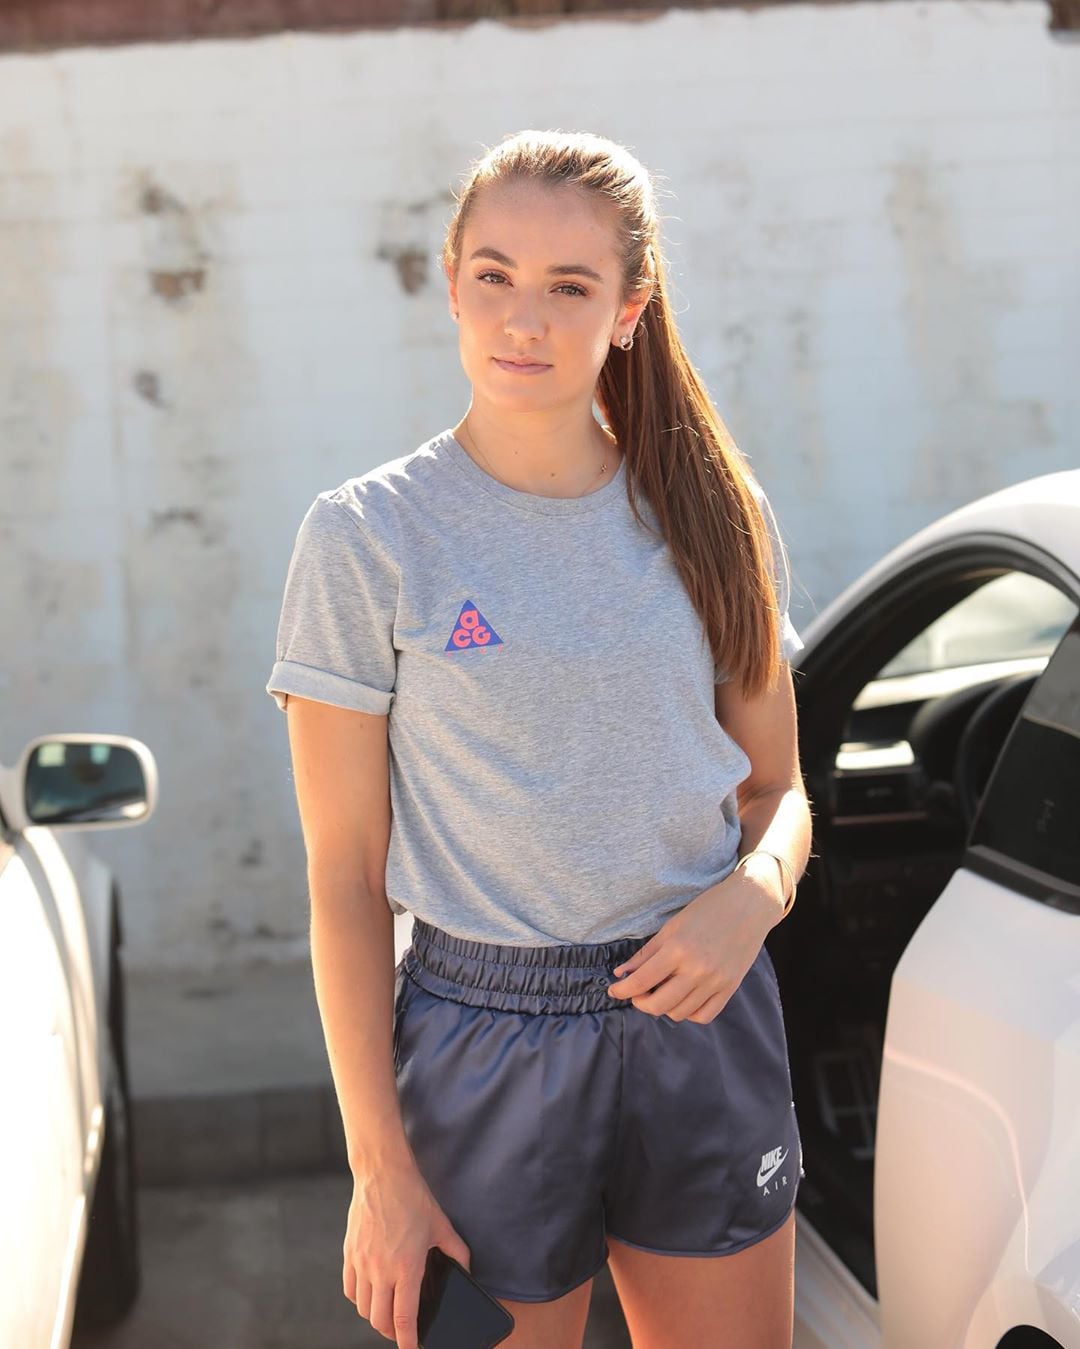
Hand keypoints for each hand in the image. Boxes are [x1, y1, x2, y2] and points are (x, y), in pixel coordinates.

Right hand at [344, 1157, 471, 1347]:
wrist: (382, 1173)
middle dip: (391, 1332)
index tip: (412, 1348)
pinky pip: (350, 1290)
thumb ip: (457, 1253)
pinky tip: (371, 1294)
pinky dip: (360, 1300)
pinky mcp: (349, 1253)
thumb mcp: (442, 1226)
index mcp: (406, 1266)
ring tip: (388, 1313)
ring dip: (375, 1317)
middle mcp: (380, 1269)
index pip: (403, 1318)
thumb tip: (465, 1271)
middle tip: (402, 1331)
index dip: (408, 1340)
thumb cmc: (413, 1197)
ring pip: (363, 1308)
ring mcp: (361, 1262)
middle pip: (380, 1320)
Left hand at [605, 864, 778, 1023]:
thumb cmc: (708, 909)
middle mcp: (697, 969)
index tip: (614, 990)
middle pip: (658, 1004)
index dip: (622, 990)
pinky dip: (688, 1012)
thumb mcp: (672, 925)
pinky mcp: (730, 988)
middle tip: (636, 994)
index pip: (641, 981)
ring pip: (679, 1012)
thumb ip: (646, 953)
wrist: (749, 905)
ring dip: (663, 1007)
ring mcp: (715, 982)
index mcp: (678, 949)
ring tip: (660, 992)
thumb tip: (622, 973)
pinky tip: (683, 998)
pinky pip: (704, 1015)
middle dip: (640, 1003)